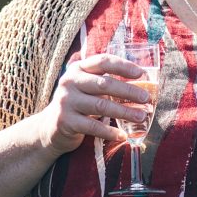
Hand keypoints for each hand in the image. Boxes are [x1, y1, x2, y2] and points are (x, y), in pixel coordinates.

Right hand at [37, 53, 152, 154]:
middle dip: (128, 91)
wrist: (50, 127)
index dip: (122, 66)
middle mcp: (70, 82)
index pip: (102, 61)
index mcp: (78, 69)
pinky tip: (123, 135)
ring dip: (124, 112)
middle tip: (146, 98)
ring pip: (101, 106)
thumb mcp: (87, 87)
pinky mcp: (65, 121)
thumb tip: (141, 85)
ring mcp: (66, 101)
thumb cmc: (78, 103)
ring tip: (141, 116)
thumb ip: (106, 82)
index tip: (141, 73)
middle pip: (104, 84)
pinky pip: (92, 127)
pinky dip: (110, 131)